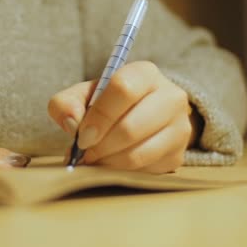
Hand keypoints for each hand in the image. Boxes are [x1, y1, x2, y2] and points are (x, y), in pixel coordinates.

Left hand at [48, 61, 196, 172]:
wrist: (141, 117)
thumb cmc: (109, 105)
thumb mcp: (84, 96)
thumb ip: (66, 103)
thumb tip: (72, 123)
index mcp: (146, 73)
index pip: (123, 88)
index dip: (99, 115)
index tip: (82, 135)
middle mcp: (171, 97)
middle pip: (131, 127)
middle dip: (100, 146)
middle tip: (85, 154)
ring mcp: (180, 128)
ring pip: (138, 154)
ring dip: (108, 163)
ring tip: (95, 161)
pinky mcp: (178, 155)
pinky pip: (144, 171)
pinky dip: (121, 173)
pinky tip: (112, 165)